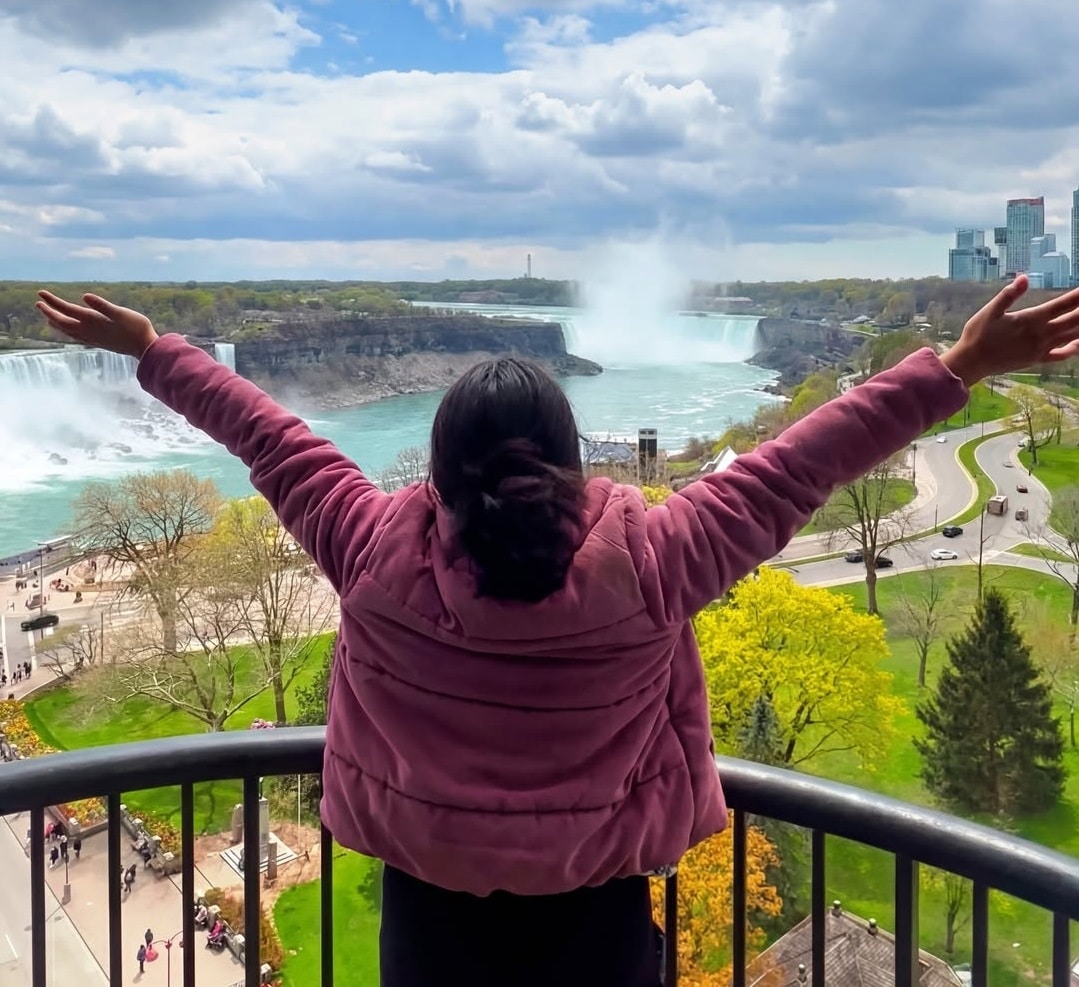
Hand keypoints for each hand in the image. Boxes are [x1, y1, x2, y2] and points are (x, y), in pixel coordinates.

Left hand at [35, 291, 158, 359]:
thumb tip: (84, 296)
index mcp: (93, 320)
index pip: (67, 309)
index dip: (53, 301)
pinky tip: (70, 330)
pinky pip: (76, 336)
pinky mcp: (98, 342)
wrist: (145, 348)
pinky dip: (68, 332)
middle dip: (50, 312)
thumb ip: (103, 305)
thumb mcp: (121, 313)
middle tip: (39, 303)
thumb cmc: (136, 328)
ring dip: (56, 323)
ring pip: (68, 331)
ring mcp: (93, 338)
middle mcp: (89, 331)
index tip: (41, 293)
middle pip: (63, 321)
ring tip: (48, 317)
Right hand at [942, 275, 1078, 386]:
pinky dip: (1073, 349)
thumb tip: (1024, 277)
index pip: (1063, 304)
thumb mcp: (990, 311)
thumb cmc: (977, 335)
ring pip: (1071, 336)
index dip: (1078, 296)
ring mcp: (1041, 349)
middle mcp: (1041, 334)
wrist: (971, 363)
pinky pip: (1061, 355)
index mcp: (1031, 319)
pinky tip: (1078, 344)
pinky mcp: (1036, 360)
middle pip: (1073, 320)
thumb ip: (1009, 294)